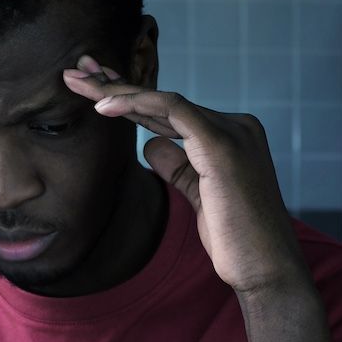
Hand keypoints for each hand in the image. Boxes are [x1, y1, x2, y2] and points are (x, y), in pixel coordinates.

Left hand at [63, 55, 304, 295]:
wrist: (265, 267)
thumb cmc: (236, 240)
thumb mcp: (200, 197)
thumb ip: (179, 167)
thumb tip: (151, 144)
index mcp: (231, 135)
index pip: (172, 112)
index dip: (131, 100)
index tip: (94, 93)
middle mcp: (235, 125)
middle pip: (164, 101)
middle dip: (116, 85)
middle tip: (76, 73)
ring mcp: (231, 131)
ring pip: (164, 100)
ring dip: (116, 90)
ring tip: (77, 81)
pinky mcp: (221, 144)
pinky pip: (173, 110)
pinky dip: (136, 104)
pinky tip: (104, 105)